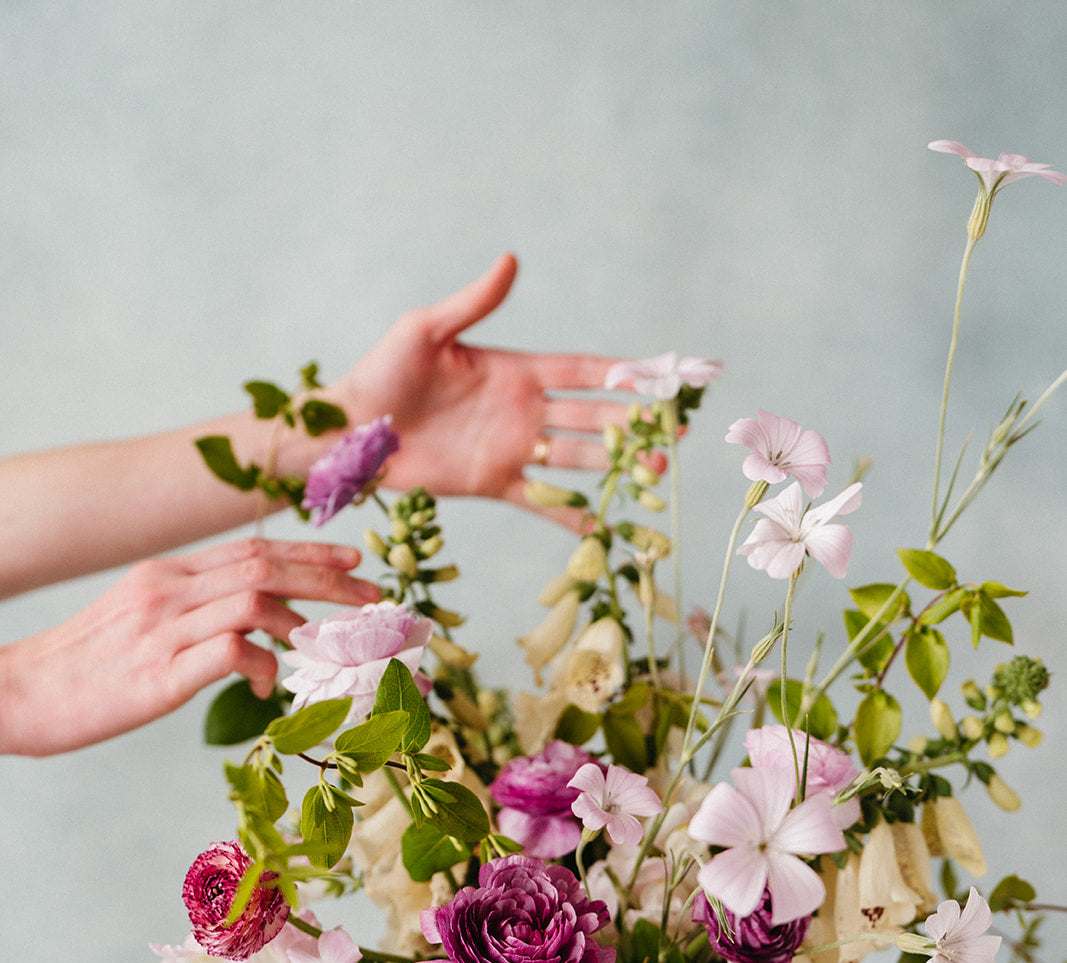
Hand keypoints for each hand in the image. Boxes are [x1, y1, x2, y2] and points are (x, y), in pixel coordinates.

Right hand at [0, 537, 377, 755]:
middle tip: (375, 598)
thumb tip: (252, 635)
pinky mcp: (160, 674)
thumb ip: (194, 616)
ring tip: (325, 649)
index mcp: (165, 574)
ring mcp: (163, 629)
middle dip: (330, 579)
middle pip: (266, 565)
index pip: (251, 547)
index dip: (309, 551)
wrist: (18, 695)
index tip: (354, 560)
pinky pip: (232, 652)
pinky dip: (264, 665)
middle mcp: (167, 591)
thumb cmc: (85, 670)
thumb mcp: (140, 624)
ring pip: (256, 599)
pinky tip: (268, 686)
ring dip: (304, 622)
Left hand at [333, 254, 648, 530]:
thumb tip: (512, 259)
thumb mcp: (425, 329)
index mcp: (515, 370)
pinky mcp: (493, 483)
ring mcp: (511, 449)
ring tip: (654, 474)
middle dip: (635, 425)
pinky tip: (605, 528)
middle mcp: (521, 410)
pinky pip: (541, 501)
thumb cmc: (381, 371)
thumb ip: (473, 303)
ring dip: (617, 466)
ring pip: (578, 457)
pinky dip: (572, 516)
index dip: (624, 374)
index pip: (583, 371)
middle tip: (676, 434)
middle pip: (593, 417)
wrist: (351, 431)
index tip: (663, 378)